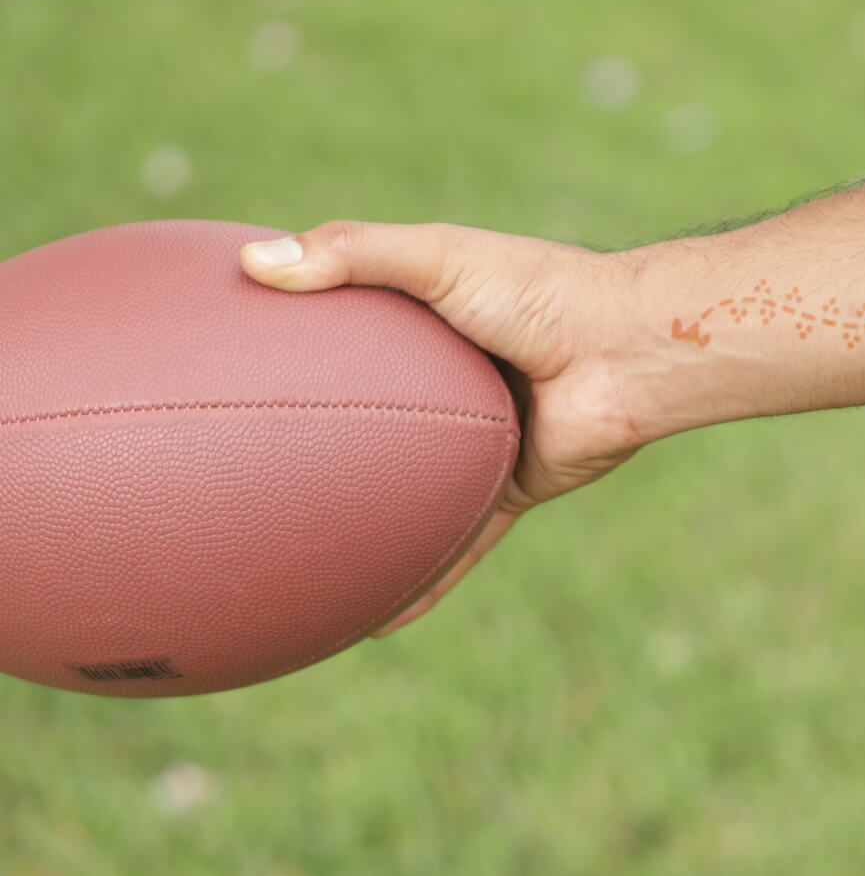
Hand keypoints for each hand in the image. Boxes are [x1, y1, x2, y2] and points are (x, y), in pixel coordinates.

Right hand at [240, 221, 642, 632]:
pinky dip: (423, 584)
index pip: (341, 343)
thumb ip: (354, 254)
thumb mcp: (439, 256)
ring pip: (406, 500)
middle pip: (366, 429)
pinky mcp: (508, 487)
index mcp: (422, 329)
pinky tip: (376, 622)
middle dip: (314, 455)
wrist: (626, 351)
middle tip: (242, 476)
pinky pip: (459, 547)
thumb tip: (253, 265)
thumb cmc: (538, 292)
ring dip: (362, 532)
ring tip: (297, 564)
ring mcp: (474, 444)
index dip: (289, 355)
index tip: (226, 371)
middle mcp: (444, 388)